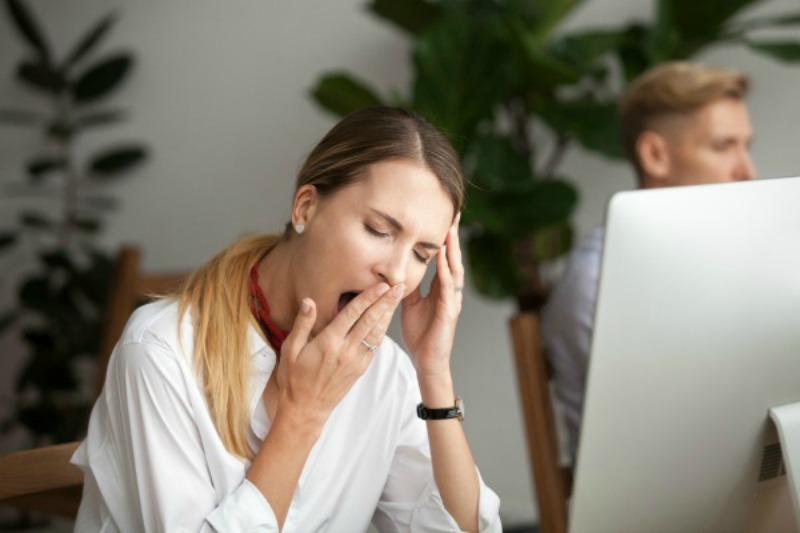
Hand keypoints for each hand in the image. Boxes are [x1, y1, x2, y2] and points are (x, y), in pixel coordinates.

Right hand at [275, 282, 403, 427]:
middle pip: (371, 321)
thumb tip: (310, 301)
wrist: (306, 409)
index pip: (353, 314)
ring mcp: (356, 361)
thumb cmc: (294, 379)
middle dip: (386, 302)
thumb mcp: (290, 350)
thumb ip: (302, 324)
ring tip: (398, 298)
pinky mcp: (361, 369)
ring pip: (377, 333)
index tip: (381, 285)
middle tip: (399, 286)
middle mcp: (346, 351)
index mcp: (329, 343)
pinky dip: (383, 330)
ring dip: (388, 314)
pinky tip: (387, 320)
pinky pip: (374, 346)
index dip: (369, 297)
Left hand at [401, 217, 463, 378]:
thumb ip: (406, 286)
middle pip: (454, 257)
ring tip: (451, 229)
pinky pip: (448, 288)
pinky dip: (446, 272)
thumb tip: (395, 269)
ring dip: (453, 249)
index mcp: (440, 288)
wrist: (427, 361)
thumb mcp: (409, 304)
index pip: (444, 258)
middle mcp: (450, 291)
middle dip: (453, 236)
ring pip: (455, 269)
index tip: (443, 217)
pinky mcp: (449, 311)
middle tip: (454, 213)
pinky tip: (444, 259)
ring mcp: (452, 300)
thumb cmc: (420, 335)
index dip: (444, 238)